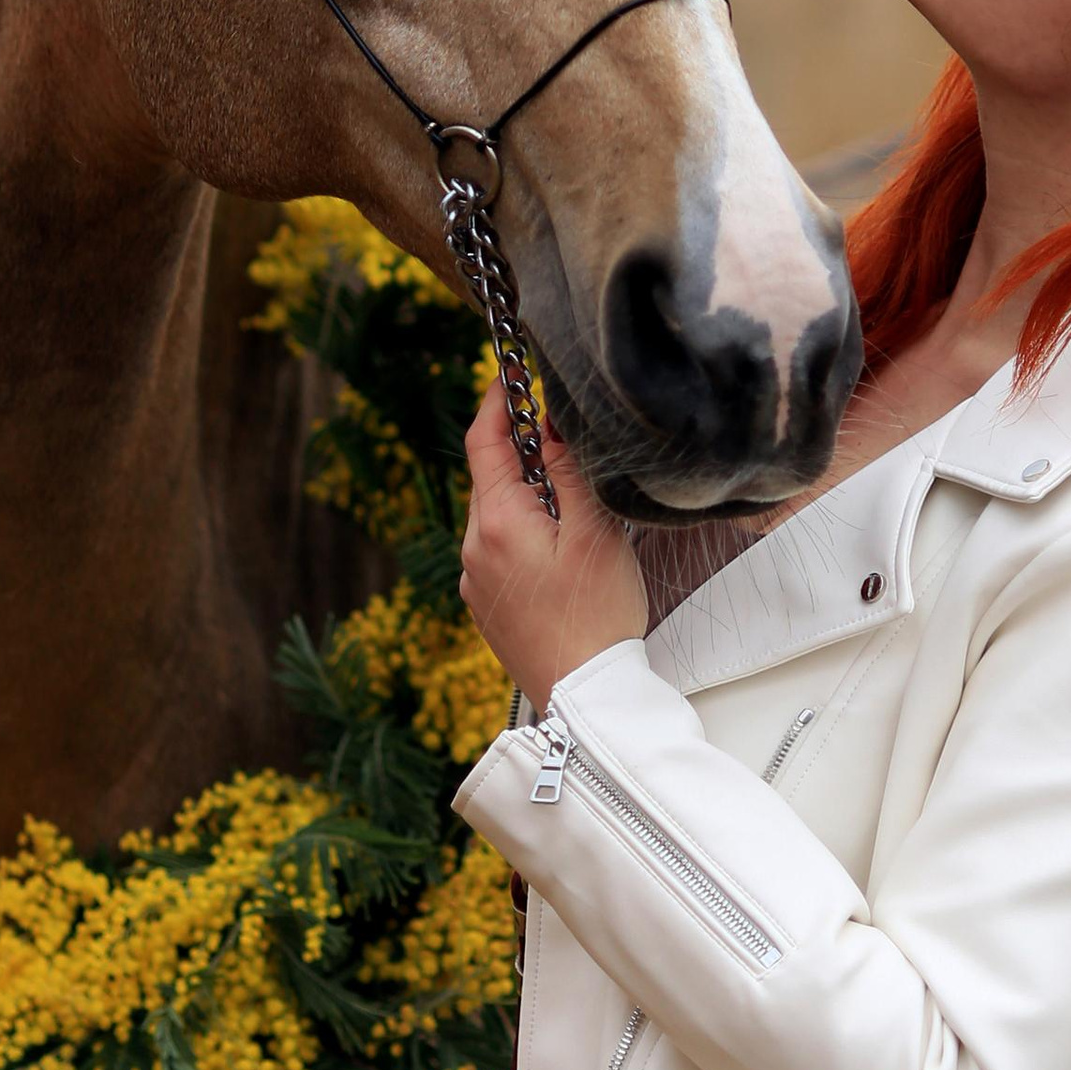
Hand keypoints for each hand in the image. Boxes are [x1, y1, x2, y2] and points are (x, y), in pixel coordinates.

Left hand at [458, 381, 646, 708]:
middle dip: (520, 450)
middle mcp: (474, 549)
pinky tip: (560, 546)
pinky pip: (499, 548)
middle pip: (490, 477)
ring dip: (526, 493)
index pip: (483, 442)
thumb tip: (548, 423)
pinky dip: (523, 529)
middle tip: (560, 432)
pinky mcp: (488, 605)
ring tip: (573, 497)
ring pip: (497, 514)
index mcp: (496, 522)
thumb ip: (568, 471)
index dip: (497, 402)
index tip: (512, 373)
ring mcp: (477, 580)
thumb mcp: (593, 531)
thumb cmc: (596, 615)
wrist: (584, 697)